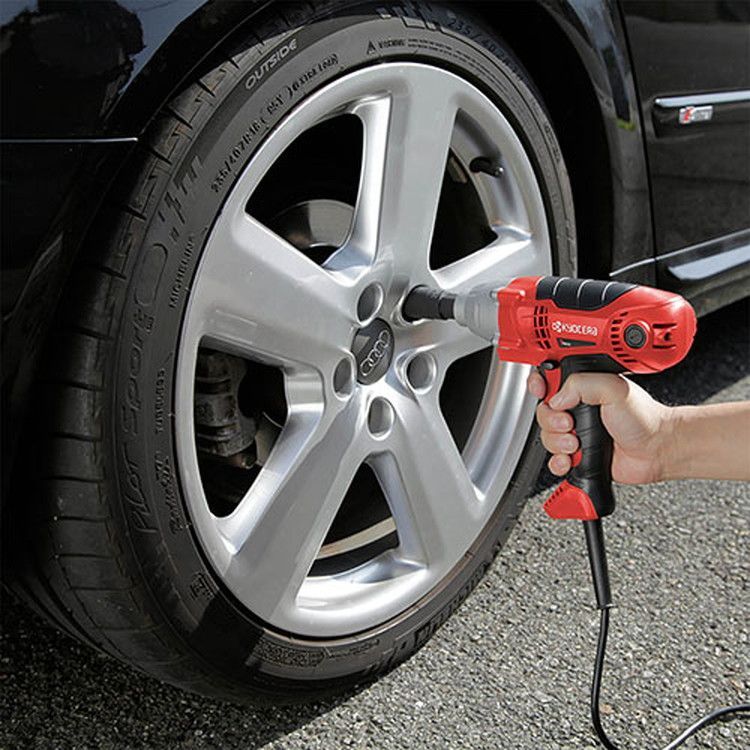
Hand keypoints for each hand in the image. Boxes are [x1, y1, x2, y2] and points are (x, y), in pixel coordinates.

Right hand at [527, 371, 671, 484]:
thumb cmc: (644, 418)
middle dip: (551, 421)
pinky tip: (571, 459)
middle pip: (542, 413)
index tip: (542, 392)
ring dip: (557, 443)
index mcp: (582, 388)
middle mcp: (576, 409)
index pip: (548, 380)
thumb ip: (581, 384)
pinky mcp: (577, 455)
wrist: (657, 450)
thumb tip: (556, 399)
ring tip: (578, 444)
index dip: (538, 385)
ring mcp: (575, 432)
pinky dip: (558, 462)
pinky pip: (554, 460)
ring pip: (546, 437)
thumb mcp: (613, 388)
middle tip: (569, 424)